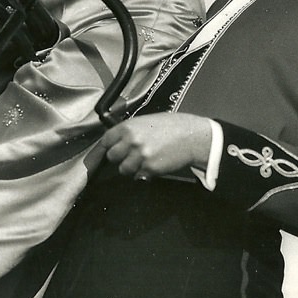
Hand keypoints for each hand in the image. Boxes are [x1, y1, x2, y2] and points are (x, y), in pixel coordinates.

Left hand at [90, 112, 211, 178]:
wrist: (192, 136)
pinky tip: (152, 165)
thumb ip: (130, 131)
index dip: (108, 146)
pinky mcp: (150, 169)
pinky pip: (138, 176)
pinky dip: (143, 173)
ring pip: (123, 169)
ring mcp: (140, 156)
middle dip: (119, 157)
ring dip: (130, 168)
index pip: (105, 140)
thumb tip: (117, 140)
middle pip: (112, 157)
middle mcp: (131, 141)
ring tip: (142, 161)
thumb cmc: (172, 126)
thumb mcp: (146, 121)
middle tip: (130, 155)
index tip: (111, 149)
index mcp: (128, 127)